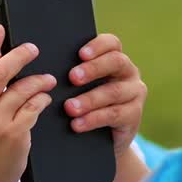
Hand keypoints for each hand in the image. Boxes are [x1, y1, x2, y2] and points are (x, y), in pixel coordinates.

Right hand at [0, 25, 55, 181]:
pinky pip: (34, 107)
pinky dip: (42, 98)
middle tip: (33, 49)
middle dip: (19, 55)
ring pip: (22, 89)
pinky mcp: (14, 135)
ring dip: (38, 80)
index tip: (0, 29)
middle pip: (0, 71)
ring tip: (47, 79)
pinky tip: (45, 97)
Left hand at [64, 33, 146, 156]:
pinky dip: (93, 119)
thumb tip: (47, 70)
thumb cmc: (87, 105)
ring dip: (89, 99)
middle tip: (72, 78)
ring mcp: (135, 93)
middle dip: (93, 69)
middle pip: (116, 62)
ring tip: (69, 108)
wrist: (104, 138)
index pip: (112, 43)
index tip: (80, 54)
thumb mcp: (82, 87)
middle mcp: (129, 72)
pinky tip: (77, 124)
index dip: (98, 46)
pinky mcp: (134, 115)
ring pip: (114, 91)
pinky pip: (114, 114)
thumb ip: (73, 75)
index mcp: (115, 59)